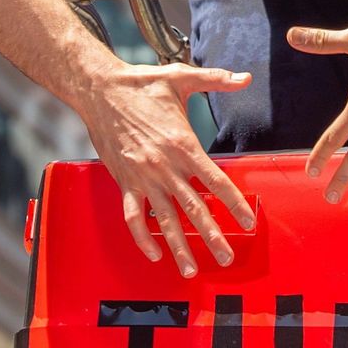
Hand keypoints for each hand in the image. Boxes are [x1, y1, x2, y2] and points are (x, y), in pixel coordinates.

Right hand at [73, 60, 255, 275]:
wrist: (100, 90)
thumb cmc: (141, 84)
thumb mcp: (182, 77)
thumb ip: (216, 80)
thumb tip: (245, 78)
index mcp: (184, 144)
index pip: (216, 181)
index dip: (233, 203)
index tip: (247, 221)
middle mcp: (165, 166)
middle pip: (194, 208)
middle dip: (212, 236)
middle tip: (226, 257)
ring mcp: (143, 177)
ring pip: (165, 220)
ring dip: (179, 247)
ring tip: (191, 269)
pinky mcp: (123, 181)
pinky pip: (134, 217)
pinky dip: (143, 238)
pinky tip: (154, 253)